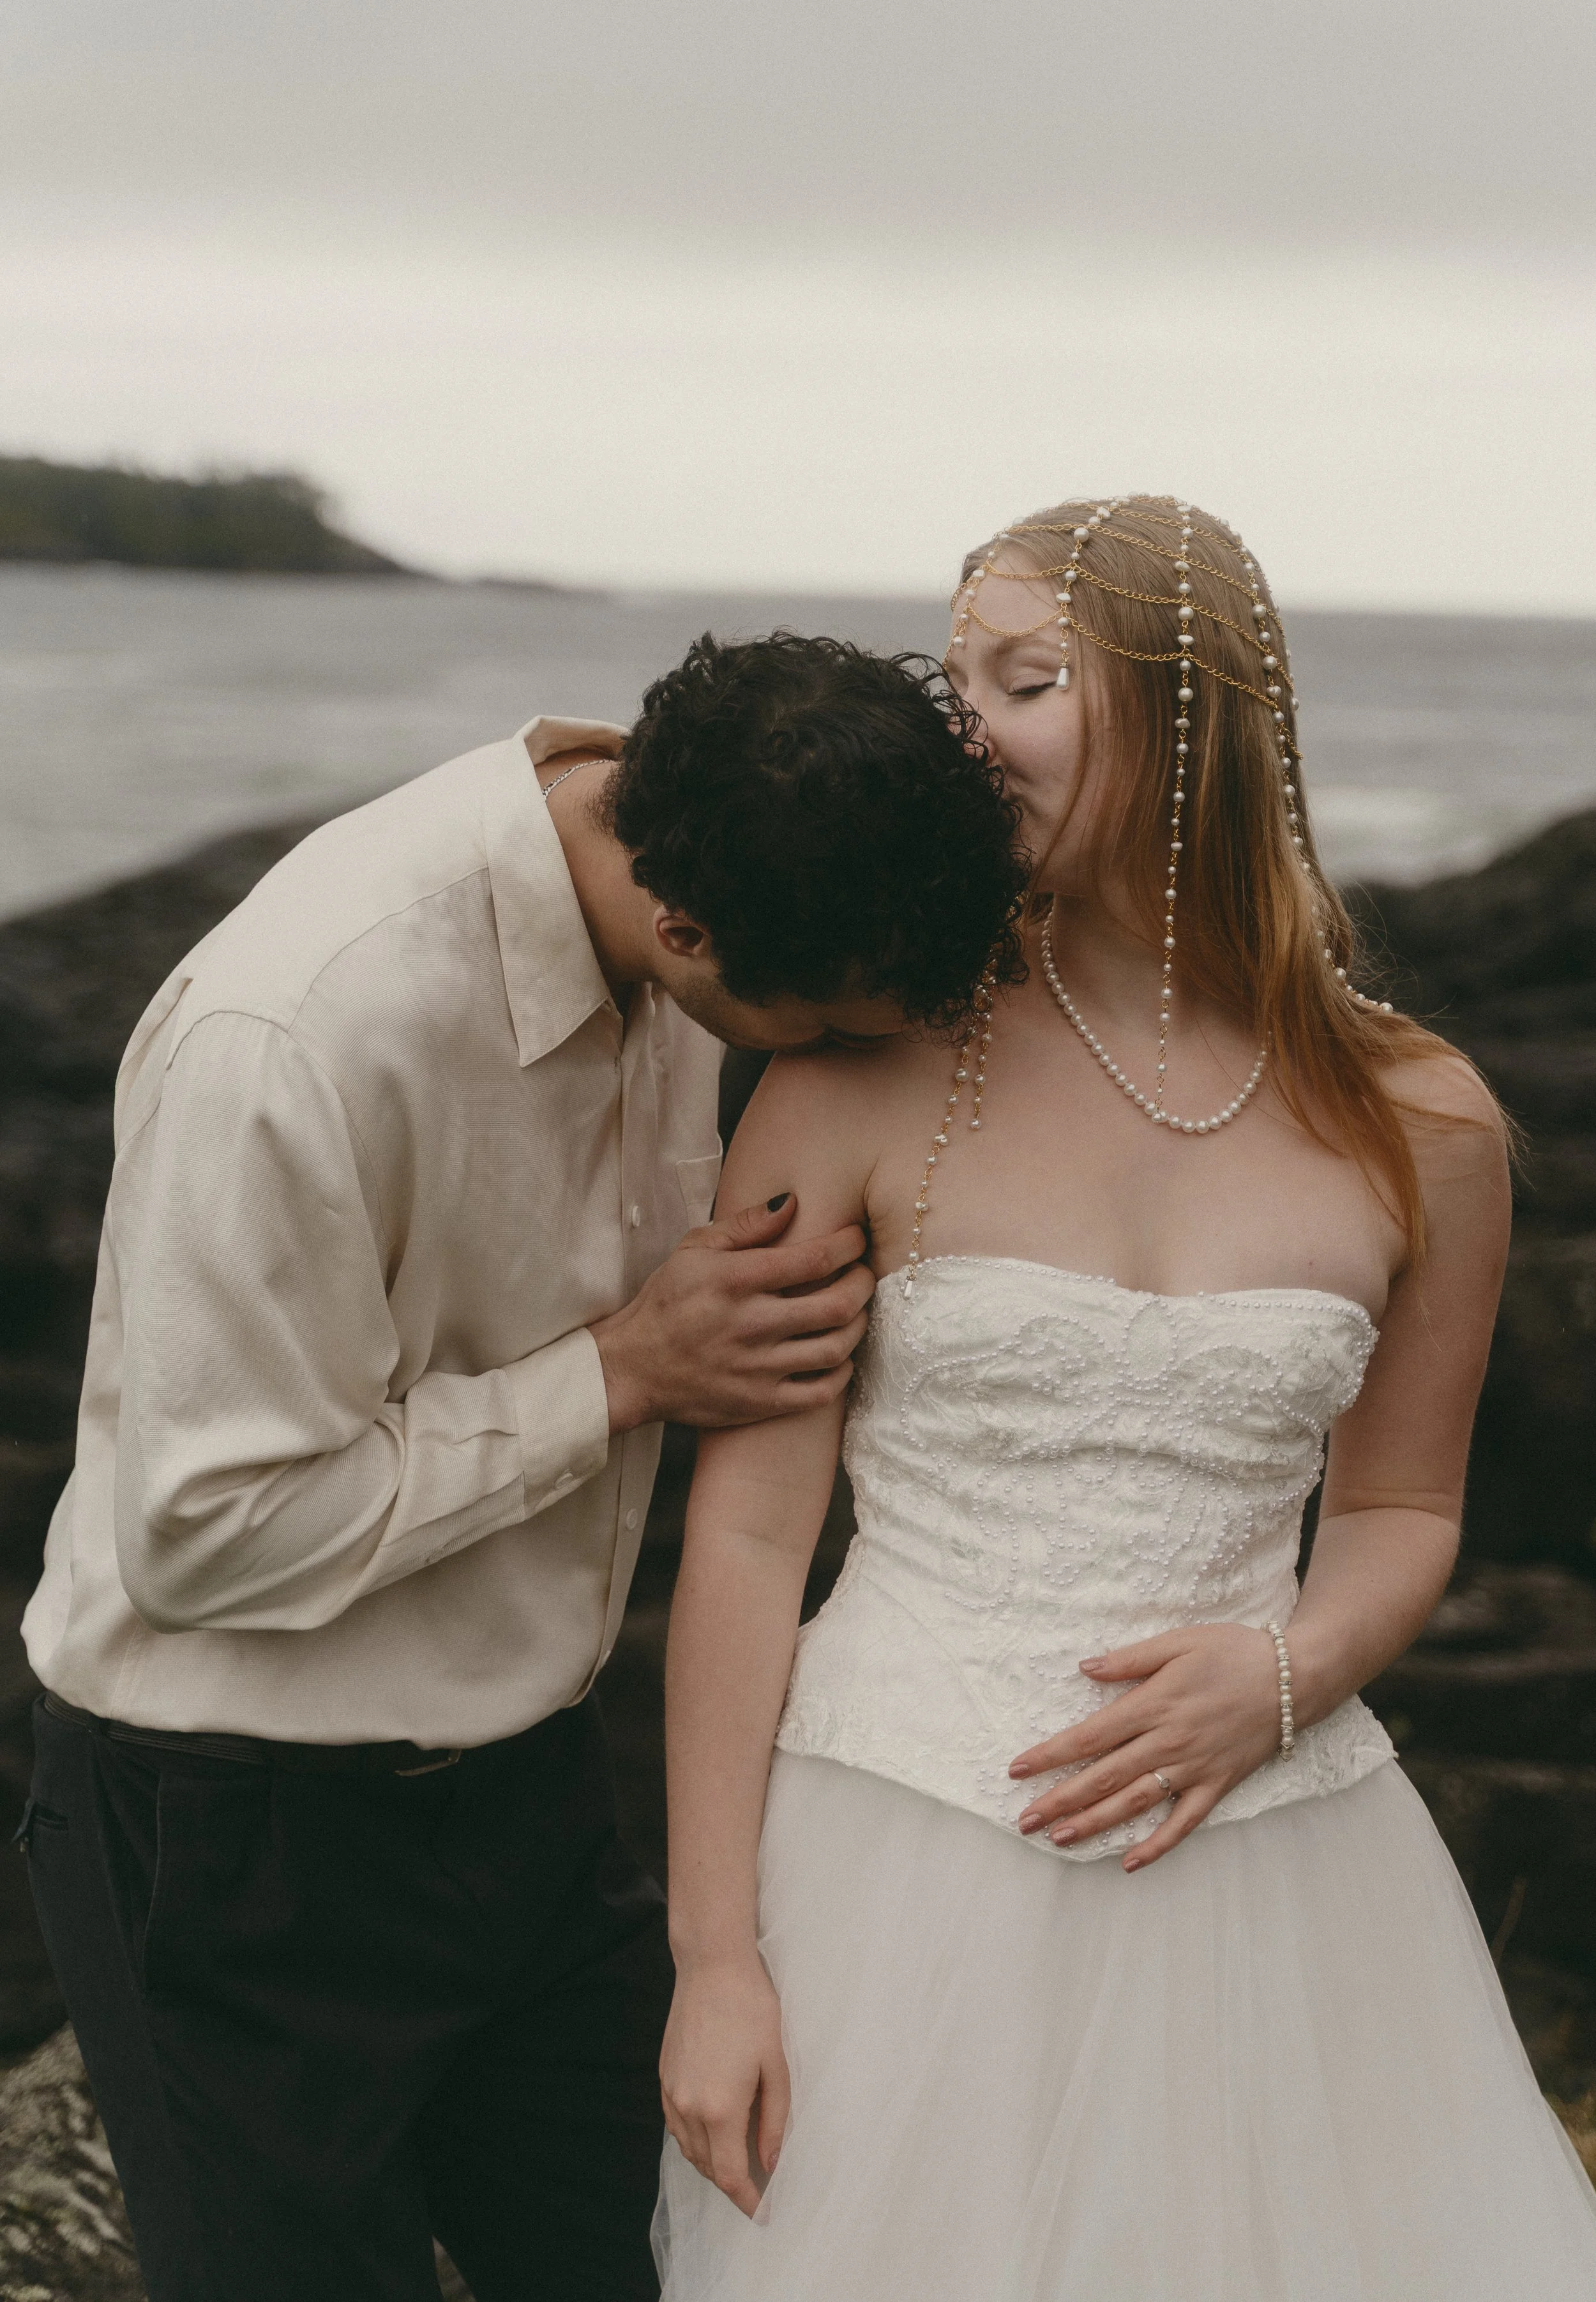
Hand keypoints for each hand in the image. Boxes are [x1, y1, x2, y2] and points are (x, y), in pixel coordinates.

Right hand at [591, 1195, 873, 1431]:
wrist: (633, 1368)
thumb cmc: (666, 1302)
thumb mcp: (693, 1250)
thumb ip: (746, 1225)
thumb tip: (793, 1203)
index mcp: (736, 1280)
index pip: (815, 1259)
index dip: (849, 1244)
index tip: (856, 1238)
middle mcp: (751, 1325)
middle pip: (837, 1304)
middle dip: (863, 1284)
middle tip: (864, 1274)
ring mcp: (758, 1368)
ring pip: (836, 1348)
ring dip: (858, 1325)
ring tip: (854, 1311)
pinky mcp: (760, 1403)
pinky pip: (821, 1391)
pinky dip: (842, 1371)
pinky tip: (838, 1355)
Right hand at [660, 1955, 790, 2217]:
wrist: (712, 1967)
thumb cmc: (752, 2010)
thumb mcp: (776, 2066)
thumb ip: (773, 2121)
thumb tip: (771, 2162)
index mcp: (720, 2109)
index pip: (731, 2176)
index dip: (748, 2201)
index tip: (765, 2213)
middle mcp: (688, 2107)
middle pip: (707, 2167)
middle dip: (733, 2184)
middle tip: (760, 2186)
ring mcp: (671, 2091)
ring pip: (689, 2149)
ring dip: (713, 2163)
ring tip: (740, 2161)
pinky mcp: (664, 2076)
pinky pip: (676, 2125)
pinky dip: (694, 2140)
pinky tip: (713, 2131)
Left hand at [1008, 1623, 1282, 1870]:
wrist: (1295, 1678)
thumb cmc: (1233, 1652)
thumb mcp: (1178, 1641)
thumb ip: (1130, 1659)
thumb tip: (1083, 1668)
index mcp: (1153, 1705)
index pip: (1089, 1737)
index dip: (1050, 1756)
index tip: (1017, 1770)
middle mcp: (1168, 1742)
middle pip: (1103, 1777)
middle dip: (1059, 1800)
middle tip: (1022, 1821)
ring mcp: (1194, 1768)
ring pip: (1134, 1803)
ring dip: (1094, 1824)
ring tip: (1058, 1838)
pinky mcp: (1218, 1785)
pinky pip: (1184, 1822)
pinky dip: (1157, 1845)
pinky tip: (1130, 1863)